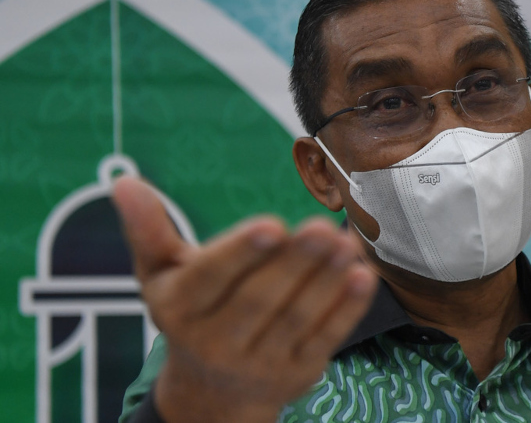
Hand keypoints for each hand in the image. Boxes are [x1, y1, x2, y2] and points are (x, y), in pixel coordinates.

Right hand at [113, 176, 377, 422]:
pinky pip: (325, 338)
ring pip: (296, 319)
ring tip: (348, 243)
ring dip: (325, 280)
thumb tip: (122, 182)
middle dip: (294, 262)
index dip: (241, 253)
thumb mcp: (161, 275)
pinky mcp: (298, 373)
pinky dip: (346, 308)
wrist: (212, 394)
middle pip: (259, 299)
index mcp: (180, 311)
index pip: (211, 280)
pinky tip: (363, 275)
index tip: (271, 224)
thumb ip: (149, 229)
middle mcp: (216, 343)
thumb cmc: (190, 313)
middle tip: (322, 225)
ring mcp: (260, 363)